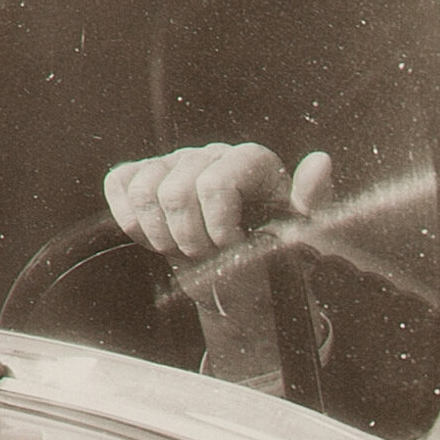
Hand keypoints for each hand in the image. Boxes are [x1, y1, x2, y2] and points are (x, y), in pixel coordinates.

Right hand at [103, 142, 332, 263]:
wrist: (244, 284)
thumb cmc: (275, 261)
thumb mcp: (305, 239)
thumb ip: (313, 201)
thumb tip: (320, 163)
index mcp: (252, 163)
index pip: (214, 184)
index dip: (218, 226)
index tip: (233, 246)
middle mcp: (211, 155)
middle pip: (176, 193)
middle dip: (191, 238)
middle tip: (211, 253)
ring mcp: (174, 162)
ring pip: (145, 193)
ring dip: (164, 235)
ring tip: (189, 247)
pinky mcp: (142, 174)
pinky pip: (119, 186)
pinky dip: (133, 221)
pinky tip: (158, 236)